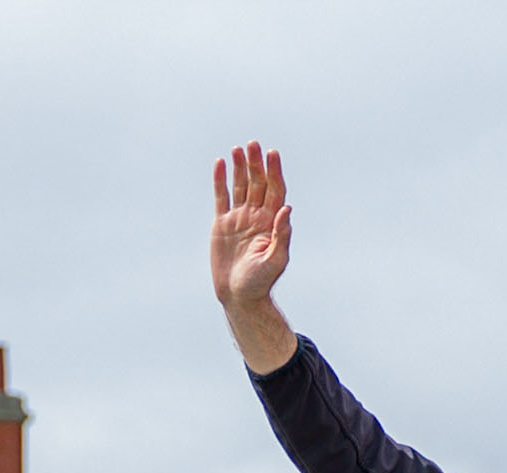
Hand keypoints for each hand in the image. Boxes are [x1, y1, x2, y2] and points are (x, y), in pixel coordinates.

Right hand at [211, 143, 297, 371]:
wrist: (239, 295)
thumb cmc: (260, 282)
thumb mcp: (275, 259)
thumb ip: (282, 234)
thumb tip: (286, 208)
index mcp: (272, 223)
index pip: (275, 191)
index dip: (274, 172)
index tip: (272, 154)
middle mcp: (256, 217)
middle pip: (258, 184)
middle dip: (256, 164)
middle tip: (253, 144)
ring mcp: (239, 219)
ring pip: (240, 186)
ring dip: (239, 168)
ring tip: (238, 149)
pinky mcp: (222, 224)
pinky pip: (221, 197)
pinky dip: (220, 180)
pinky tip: (220, 163)